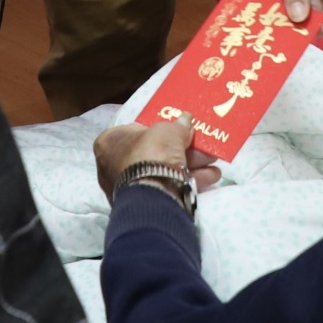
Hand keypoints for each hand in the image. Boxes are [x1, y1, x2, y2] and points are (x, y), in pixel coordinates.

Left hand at [93, 117, 220, 197]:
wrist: (152, 193)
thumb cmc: (151, 153)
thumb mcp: (168, 131)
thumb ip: (177, 125)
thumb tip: (186, 118)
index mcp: (109, 143)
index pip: (135, 131)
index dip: (158, 130)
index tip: (177, 130)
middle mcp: (112, 166)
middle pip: (154, 153)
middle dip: (182, 149)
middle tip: (202, 147)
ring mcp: (127, 187)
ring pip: (163, 171)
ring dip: (190, 166)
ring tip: (213, 163)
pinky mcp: (142, 204)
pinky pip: (166, 187)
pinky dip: (187, 182)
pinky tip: (210, 179)